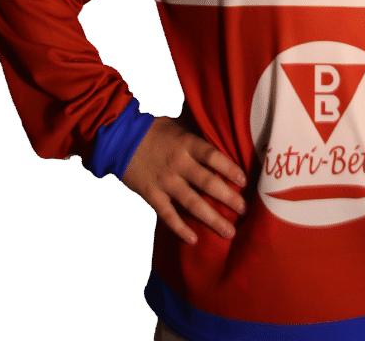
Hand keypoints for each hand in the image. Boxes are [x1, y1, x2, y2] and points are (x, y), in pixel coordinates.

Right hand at [121, 114, 246, 245]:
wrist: (120, 140)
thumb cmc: (154, 131)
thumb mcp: (179, 124)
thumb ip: (198, 131)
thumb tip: (223, 127)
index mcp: (186, 143)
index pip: (213, 156)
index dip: (230, 169)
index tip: (244, 181)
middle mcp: (178, 163)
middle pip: (207, 183)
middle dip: (228, 198)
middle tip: (244, 210)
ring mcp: (164, 181)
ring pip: (192, 203)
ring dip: (212, 219)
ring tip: (229, 232)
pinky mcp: (151, 195)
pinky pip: (168, 215)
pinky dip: (180, 228)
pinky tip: (194, 240)